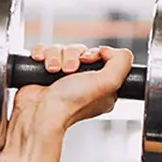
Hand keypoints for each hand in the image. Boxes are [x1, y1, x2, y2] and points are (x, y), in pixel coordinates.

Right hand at [13, 43, 133, 129]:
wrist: (40, 112)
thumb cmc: (71, 103)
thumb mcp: (110, 83)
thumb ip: (121, 62)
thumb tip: (108, 50)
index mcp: (102, 86)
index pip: (102, 57)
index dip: (94, 54)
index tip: (88, 60)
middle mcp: (82, 82)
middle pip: (79, 50)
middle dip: (72, 55)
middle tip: (69, 70)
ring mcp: (61, 78)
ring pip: (60, 49)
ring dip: (55, 55)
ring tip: (53, 70)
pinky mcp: (43, 73)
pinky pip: (43, 51)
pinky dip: (41, 53)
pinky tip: (41, 63)